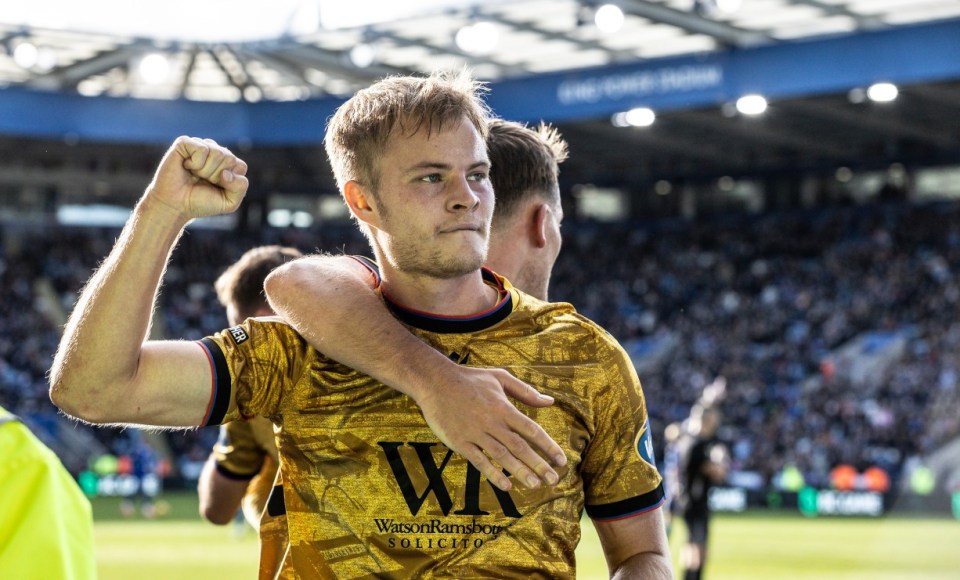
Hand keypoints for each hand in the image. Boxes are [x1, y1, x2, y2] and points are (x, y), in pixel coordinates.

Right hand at [145, 136, 248, 220]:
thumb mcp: (229, 202)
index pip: (241, 166)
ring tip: (194, 174)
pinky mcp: (185, 142)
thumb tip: (226, 172)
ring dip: (205, 171)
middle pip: (229, 158)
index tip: (216, 187)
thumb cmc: (201, 202)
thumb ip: (240, 187)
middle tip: (202, 181)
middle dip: (216, 176)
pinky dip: (195, 163)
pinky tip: (186, 166)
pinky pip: (202, 149)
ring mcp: (201, 145)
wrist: (174, 205)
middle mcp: (216, 151)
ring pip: (217, 153)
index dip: (230, 182)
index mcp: (229, 164)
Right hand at [415, 366, 566, 491]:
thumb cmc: (470, 379)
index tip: (561, 460)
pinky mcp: (460, 442)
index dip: (548, 446)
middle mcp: (492, 422)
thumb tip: (550, 401)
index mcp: (504, 407)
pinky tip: (506, 486)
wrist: (435, 381)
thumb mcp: (500, 377)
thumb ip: (525, 391)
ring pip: (501, 456)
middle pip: (519, 446)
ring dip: (519, 472)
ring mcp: (475, 433)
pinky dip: (492, 474)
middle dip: (538, 464)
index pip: (531, 429)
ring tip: (535, 485)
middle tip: (554, 480)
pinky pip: (479, 461)